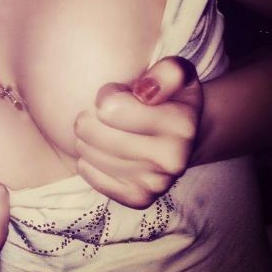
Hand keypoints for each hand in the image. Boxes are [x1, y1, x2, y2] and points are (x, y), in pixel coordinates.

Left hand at [74, 56, 202, 208]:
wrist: (185, 139)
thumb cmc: (170, 99)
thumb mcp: (177, 74)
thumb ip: (167, 72)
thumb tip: (144, 92)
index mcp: (181, 125)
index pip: (109, 106)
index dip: (108, 94)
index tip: (120, 95)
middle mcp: (172, 159)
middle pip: (91, 131)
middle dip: (91, 116)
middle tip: (105, 114)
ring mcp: (156, 184)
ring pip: (87, 152)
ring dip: (87, 137)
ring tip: (104, 130)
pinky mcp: (138, 199)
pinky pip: (88, 173)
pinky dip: (88, 159)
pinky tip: (103, 151)